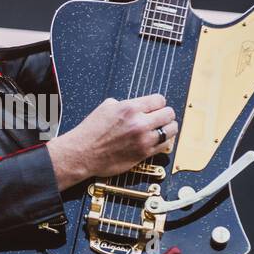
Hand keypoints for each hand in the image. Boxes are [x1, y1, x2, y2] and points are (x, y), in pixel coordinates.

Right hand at [47, 94, 177, 190]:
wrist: (82, 153)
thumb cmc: (91, 132)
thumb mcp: (105, 107)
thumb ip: (124, 104)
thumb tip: (136, 105)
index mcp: (130, 108)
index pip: (159, 100)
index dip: (158, 102)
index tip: (156, 106)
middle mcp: (139, 123)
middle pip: (169, 113)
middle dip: (166, 114)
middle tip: (162, 117)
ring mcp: (143, 139)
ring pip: (171, 130)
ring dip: (168, 128)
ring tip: (162, 129)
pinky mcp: (143, 153)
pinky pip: (164, 146)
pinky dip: (163, 142)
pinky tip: (157, 141)